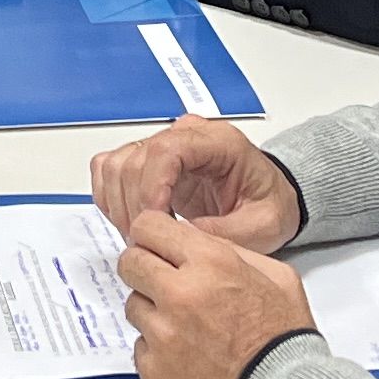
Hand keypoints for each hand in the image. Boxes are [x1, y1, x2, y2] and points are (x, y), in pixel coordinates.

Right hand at [90, 116, 303, 250]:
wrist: (269, 199)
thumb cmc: (268, 206)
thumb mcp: (263, 227)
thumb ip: (224, 232)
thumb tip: (179, 238)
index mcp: (218, 142)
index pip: (167, 149)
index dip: (152, 186)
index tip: (155, 221)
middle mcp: (185, 136)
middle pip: (135, 159)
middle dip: (135, 207)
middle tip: (148, 242)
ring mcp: (163, 146)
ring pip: (116, 165)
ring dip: (120, 205)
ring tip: (141, 235)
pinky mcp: (147, 161)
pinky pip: (110, 170)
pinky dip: (111, 199)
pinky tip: (130, 221)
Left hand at [120, 211, 318, 378]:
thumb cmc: (283, 341)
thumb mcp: (276, 276)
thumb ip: (232, 251)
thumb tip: (197, 243)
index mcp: (210, 263)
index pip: (148, 227)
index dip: (150, 233)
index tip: (154, 242)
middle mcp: (179, 294)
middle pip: (130, 263)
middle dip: (143, 266)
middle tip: (161, 280)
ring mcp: (162, 333)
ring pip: (133, 305)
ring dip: (153, 310)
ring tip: (187, 326)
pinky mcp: (153, 368)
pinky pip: (140, 345)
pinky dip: (157, 348)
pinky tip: (187, 354)